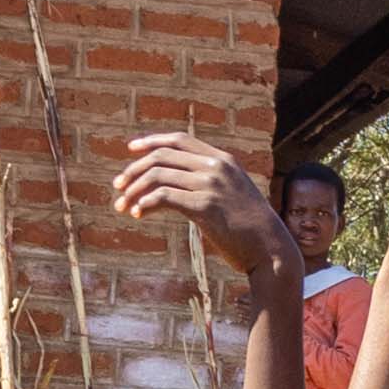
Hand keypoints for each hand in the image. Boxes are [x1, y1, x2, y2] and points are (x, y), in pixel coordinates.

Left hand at [112, 130, 300, 286]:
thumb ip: (212, 183)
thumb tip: (180, 187)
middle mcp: (215, 167)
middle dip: (133, 170)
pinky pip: (164, 197)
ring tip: (122, 206)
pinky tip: (138, 214)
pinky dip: (145, 203)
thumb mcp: (234, 195)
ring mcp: (210, 185)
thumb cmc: (251, 229)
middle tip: (117, 186)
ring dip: (134, 191)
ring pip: (158, 176)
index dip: (151, 142)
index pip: (179, 139)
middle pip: (162, 156)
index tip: (130, 149)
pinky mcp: (204, 207)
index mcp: (222, 160)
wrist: (271, 249)